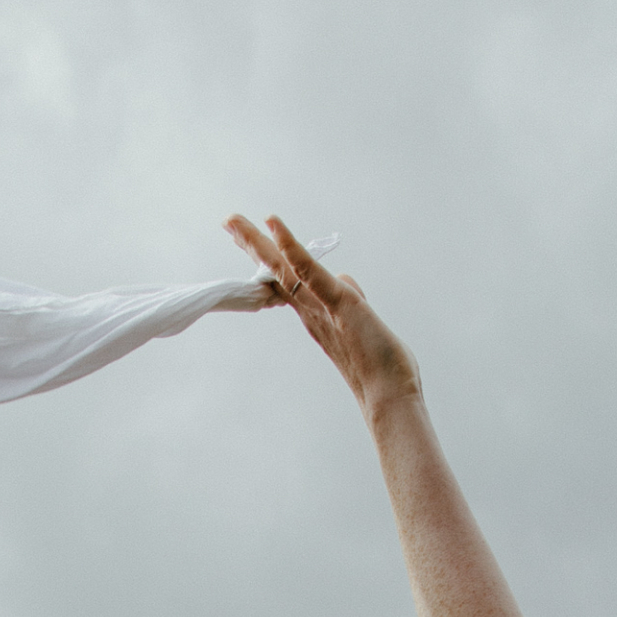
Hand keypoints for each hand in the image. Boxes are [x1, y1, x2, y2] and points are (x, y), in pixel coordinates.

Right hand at [226, 214, 419, 415]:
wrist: (389, 396)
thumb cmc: (381, 367)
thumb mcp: (363, 322)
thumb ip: (350, 300)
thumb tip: (346, 282)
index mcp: (315, 315)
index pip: (285, 281)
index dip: (267, 260)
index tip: (250, 240)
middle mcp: (310, 310)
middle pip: (274, 272)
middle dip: (252, 246)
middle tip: (228, 223)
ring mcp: (320, 307)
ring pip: (281, 269)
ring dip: (256, 241)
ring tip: (232, 220)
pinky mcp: (337, 301)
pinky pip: (308, 270)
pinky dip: (290, 246)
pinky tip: (272, 223)